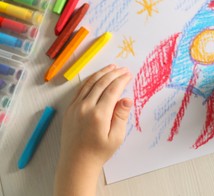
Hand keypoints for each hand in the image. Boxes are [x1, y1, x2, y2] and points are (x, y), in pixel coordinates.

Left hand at [55, 64, 131, 195]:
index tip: (128, 74)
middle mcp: (85, 107)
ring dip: (101, 73)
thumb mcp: (116, 137)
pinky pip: (80, 90)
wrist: (77, 163)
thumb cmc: (99, 152)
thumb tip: (127, 98)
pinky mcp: (70, 109)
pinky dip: (89, 81)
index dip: (121, 80)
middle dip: (113, 73)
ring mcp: (75, 107)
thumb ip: (121, 116)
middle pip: (101, 83)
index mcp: (99, 114)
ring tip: (111, 67)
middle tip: (123, 68)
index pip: (112, 90)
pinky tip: (96, 77)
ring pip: (89, 84)